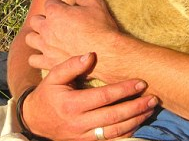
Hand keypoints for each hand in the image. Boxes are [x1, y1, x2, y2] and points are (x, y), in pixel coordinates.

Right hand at [22, 53, 157, 140]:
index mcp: (72, 104)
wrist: (35, 120)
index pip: (104, 97)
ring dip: (135, 121)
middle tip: (153, 98)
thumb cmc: (48, 93)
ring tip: (150, 110)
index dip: (124, 90)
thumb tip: (91, 55)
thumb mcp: (54, 76)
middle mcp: (79, 123)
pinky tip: (138, 122)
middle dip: (136, 107)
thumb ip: (72, 65)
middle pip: (114, 116)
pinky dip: (126, 133)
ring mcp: (83, 136)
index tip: (141, 83)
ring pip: (115, 131)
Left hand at [27, 0, 120, 73]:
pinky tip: (47, 56)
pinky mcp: (49, 62)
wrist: (107, 54)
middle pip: (35, 20)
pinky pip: (33, 60)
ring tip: (47, 39)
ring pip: (30, 38)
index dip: (58, 4)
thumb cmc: (102, 28)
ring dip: (37, 37)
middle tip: (55, 23)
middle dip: (44, 19)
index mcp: (56, 12)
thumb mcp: (97, 5)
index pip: (50, 2)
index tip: (65, 7)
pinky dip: (38, 57)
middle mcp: (47, 28)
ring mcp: (46, 46)